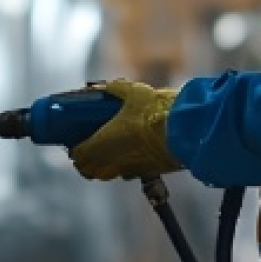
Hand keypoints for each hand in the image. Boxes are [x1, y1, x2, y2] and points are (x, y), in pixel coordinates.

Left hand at [68, 79, 182, 181]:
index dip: (76, 149)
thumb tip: (105, 86)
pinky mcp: (146, 173)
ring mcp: (129, 169)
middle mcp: (112, 160)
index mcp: (103, 142)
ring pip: (108, 175)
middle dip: (88, 161)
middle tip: (92, 147)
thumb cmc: (155, 112)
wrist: (185, 132)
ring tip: (110, 151)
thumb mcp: (134, 93)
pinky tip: (131, 153)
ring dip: (105, 166)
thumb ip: (116, 90)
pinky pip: (127, 173)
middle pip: (90, 171)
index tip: (78, 141)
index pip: (78, 156)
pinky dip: (124, 166)